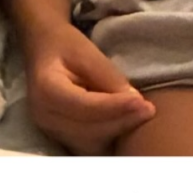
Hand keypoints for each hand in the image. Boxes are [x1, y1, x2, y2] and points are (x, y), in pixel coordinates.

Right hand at [24, 22, 155, 153]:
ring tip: (140, 116)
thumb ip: (110, 78)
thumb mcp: (87, 52)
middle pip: (89, 130)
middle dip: (121, 122)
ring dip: (117, 133)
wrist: (43, 48)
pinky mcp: (60, 138)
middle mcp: (44, 115)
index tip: (143, 104)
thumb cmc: (65, 45)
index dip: (115, 108)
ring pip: (90, 144)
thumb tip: (137, 104)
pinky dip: (109, 139)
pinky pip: (89, 147)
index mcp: (46, 89)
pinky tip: (126, 124)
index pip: (84, 106)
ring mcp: (50, 131)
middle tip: (149, 110)